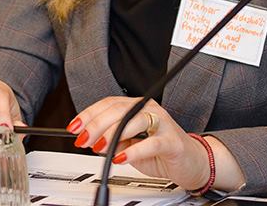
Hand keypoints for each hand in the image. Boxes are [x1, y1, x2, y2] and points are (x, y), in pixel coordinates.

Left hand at [67, 97, 208, 190]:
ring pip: (133, 120)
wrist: (192, 163)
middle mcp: (149, 110)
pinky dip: (133, 151)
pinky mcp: (172, 141)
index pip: (108, 104)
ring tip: (99, 147)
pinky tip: (120, 158)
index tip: (74, 127)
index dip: (89, 114)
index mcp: (137, 107)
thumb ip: (113, 140)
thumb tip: (92, 140)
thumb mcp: (130, 146)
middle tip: (83, 139)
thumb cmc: (161, 151)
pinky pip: (151, 143)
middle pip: (117, 110)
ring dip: (112, 134)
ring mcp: (162, 123)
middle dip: (96, 125)